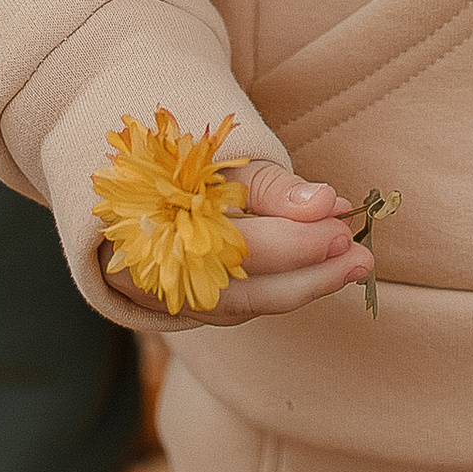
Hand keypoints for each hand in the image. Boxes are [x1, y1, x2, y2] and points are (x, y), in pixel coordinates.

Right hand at [103, 156, 372, 323]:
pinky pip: (237, 307)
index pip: (241, 243)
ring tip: (353, 265)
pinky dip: (278, 290)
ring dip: (304, 286)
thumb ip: (272, 187)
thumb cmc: (176, 165)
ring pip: (244, 305)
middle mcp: (160, 271)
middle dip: (310, 272)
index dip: (295, 236)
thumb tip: (326, 205)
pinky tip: (316, 274)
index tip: (341, 217)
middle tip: (362, 255)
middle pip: (246, 286)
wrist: (111, 184)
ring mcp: (168, 298)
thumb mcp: (220, 161)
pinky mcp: (182, 310)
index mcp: (162, 224)